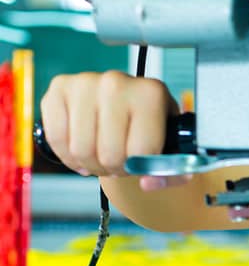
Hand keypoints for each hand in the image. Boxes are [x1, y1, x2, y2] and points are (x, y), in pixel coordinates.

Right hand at [40, 70, 185, 189]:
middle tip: (119, 164)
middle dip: (115, 169)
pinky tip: (81, 151)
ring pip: (81, 150)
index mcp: (151, 93)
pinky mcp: (59, 88)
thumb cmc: (151, 125)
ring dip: (91, 165)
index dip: (140, 169)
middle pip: (110, 154)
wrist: (127, 100)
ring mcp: (85, 83)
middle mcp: (117, 82)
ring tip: (102, 158)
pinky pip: (56, 138)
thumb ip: (173, 171)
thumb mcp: (174, 147)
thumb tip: (148, 183)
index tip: (140, 165)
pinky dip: (67, 154)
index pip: (141, 151)